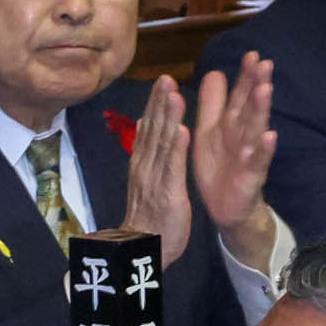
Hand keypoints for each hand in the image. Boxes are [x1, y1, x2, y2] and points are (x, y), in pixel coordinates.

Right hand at [116, 74, 192, 265]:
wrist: (143, 248)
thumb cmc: (148, 214)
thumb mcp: (144, 177)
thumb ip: (145, 149)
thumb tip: (142, 121)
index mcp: (143, 162)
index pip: (149, 127)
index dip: (155, 103)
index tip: (163, 80)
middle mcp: (146, 166)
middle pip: (153, 130)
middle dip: (160, 103)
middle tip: (166, 78)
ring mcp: (155, 179)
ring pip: (162, 144)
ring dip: (169, 118)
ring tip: (174, 94)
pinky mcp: (168, 194)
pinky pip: (172, 168)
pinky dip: (177, 148)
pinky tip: (183, 130)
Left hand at [193, 53, 278, 270]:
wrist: (225, 207)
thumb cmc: (220, 165)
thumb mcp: (211, 130)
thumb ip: (213, 103)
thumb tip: (216, 72)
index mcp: (231, 123)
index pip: (240, 95)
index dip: (246, 76)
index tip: (252, 54)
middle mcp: (243, 135)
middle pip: (251, 107)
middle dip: (258, 85)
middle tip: (265, 63)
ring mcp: (249, 155)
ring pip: (256, 130)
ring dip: (261, 111)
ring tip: (266, 90)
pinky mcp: (250, 177)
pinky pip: (258, 162)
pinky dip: (264, 150)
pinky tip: (270, 136)